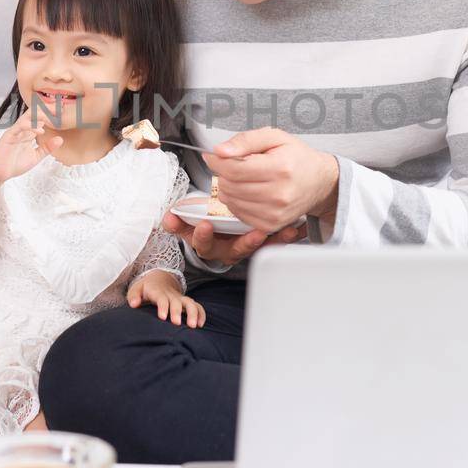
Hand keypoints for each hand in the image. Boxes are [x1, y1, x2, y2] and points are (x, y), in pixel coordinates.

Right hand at [0, 112, 61, 185]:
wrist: (0, 173)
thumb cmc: (15, 164)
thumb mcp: (36, 156)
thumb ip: (47, 148)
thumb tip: (60, 139)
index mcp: (28, 133)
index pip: (40, 119)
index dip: (50, 114)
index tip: (63, 112)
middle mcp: (22, 130)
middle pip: (34, 114)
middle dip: (46, 110)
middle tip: (60, 108)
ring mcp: (15, 132)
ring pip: (27, 117)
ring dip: (39, 115)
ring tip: (51, 117)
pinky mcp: (9, 136)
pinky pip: (19, 127)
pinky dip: (30, 126)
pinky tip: (40, 131)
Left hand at [126, 271, 204, 327]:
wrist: (158, 279)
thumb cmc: (146, 288)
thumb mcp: (136, 289)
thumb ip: (133, 296)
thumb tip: (133, 304)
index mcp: (158, 292)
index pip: (161, 299)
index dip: (163, 307)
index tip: (163, 317)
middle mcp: (171, 295)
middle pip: (176, 302)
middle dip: (177, 312)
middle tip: (177, 324)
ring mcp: (180, 298)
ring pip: (190, 303)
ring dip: (193, 313)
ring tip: (194, 326)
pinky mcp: (186, 302)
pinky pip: (197, 306)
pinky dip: (201, 313)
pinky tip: (201, 325)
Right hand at [161, 211, 307, 266]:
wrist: (219, 221)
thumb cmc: (203, 218)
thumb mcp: (188, 218)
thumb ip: (179, 219)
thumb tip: (168, 219)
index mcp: (208, 243)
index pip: (203, 244)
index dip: (203, 237)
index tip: (205, 225)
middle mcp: (227, 249)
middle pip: (236, 250)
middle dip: (247, 242)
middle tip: (256, 233)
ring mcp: (245, 246)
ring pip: (260, 247)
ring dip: (274, 240)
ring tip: (287, 230)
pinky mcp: (261, 243)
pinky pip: (275, 242)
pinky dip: (288, 235)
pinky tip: (299, 227)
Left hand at [201, 127, 338, 233]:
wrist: (319, 182)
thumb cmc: (297, 158)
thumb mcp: (274, 137)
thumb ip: (245, 140)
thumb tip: (220, 151)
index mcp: (280, 168)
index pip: (233, 169)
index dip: (217, 161)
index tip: (214, 155)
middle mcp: (279, 194)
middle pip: (230, 186)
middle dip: (223, 173)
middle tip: (233, 165)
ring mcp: (275, 213)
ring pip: (230, 201)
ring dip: (229, 188)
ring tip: (243, 178)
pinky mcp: (270, 225)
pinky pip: (238, 214)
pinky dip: (236, 201)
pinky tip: (248, 191)